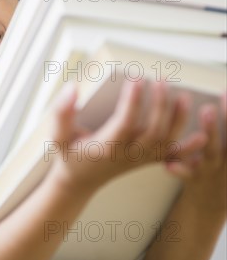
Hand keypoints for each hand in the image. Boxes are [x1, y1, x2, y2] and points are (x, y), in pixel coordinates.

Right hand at [50, 79, 206, 192]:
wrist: (80, 182)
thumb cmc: (70, 155)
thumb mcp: (57, 136)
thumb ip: (61, 113)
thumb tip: (72, 88)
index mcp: (105, 147)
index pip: (124, 123)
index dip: (132, 101)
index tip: (136, 78)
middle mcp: (126, 155)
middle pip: (152, 131)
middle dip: (160, 105)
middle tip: (161, 80)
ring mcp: (139, 159)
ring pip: (166, 142)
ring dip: (178, 120)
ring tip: (183, 96)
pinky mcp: (147, 160)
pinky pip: (172, 155)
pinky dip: (189, 148)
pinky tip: (202, 136)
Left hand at [166, 92, 226, 212]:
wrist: (210, 202)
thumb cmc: (218, 165)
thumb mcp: (225, 149)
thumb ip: (223, 128)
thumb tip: (222, 93)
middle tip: (220, 98)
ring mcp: (213, 168)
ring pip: (214, 151)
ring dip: (212, 131)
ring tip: (206, 110)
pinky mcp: (196, 180)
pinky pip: (189, 175)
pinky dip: (180, 170)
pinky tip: (169, 164)